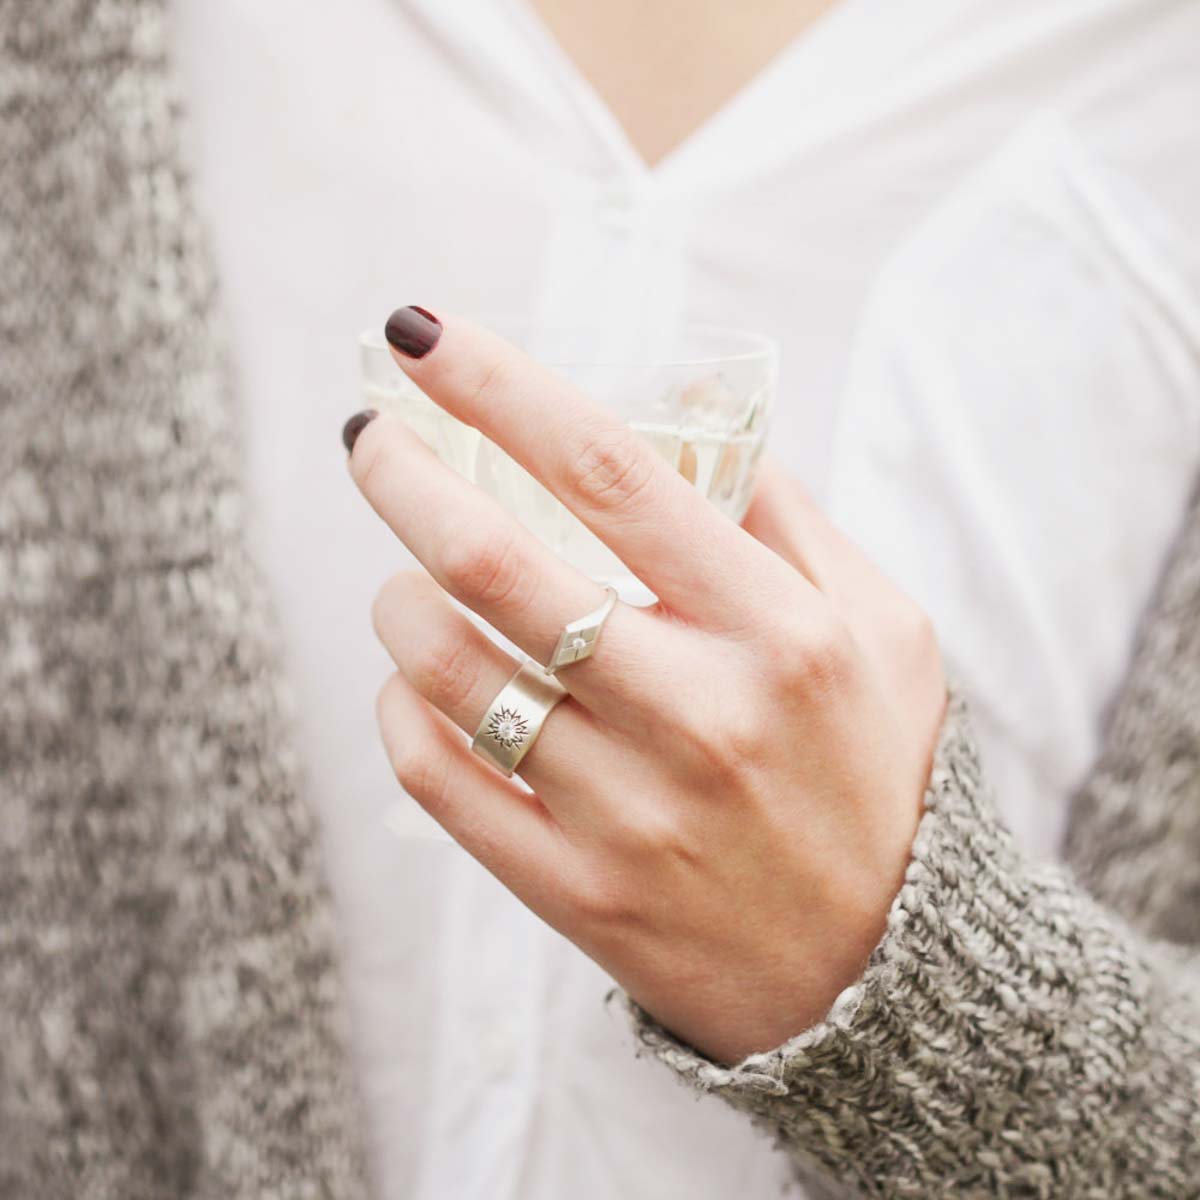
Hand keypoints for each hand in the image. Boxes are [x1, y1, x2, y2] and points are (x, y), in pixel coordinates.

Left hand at [347, 308, 945, 1064]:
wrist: (884, 976)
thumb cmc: (879, 776)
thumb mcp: (884, 629)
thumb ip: (788, 517)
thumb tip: (693, 411)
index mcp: (777, 631)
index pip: (611, 471)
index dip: (499, 385)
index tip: (420, 335)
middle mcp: (698, 714)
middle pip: (498, 563)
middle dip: (405, 478)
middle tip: (372, 442)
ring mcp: (629, 812)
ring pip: (446, 672)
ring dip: (398, 601)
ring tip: (408, 579)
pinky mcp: (578, 891)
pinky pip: (438, 780)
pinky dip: (400, 711)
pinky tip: (416, 684)